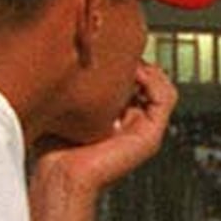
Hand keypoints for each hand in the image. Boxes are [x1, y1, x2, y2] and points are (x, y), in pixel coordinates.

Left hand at [33, 59, 177, 196]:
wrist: (61, 172)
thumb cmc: (53, 145)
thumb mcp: (63, 105)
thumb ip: (73, 84)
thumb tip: (69, 55)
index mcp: (115, 118)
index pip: (133, 81)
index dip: (125, 61)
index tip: (107, 48)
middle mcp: (132, 123)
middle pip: (148, 81)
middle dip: (136, 61)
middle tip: (119, 49)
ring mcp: (144, 130)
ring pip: (161, 86)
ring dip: (148, 68)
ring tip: (129, 61)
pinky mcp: (150, 135)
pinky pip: (166, 98)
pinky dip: (154, 79)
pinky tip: (134, 71)